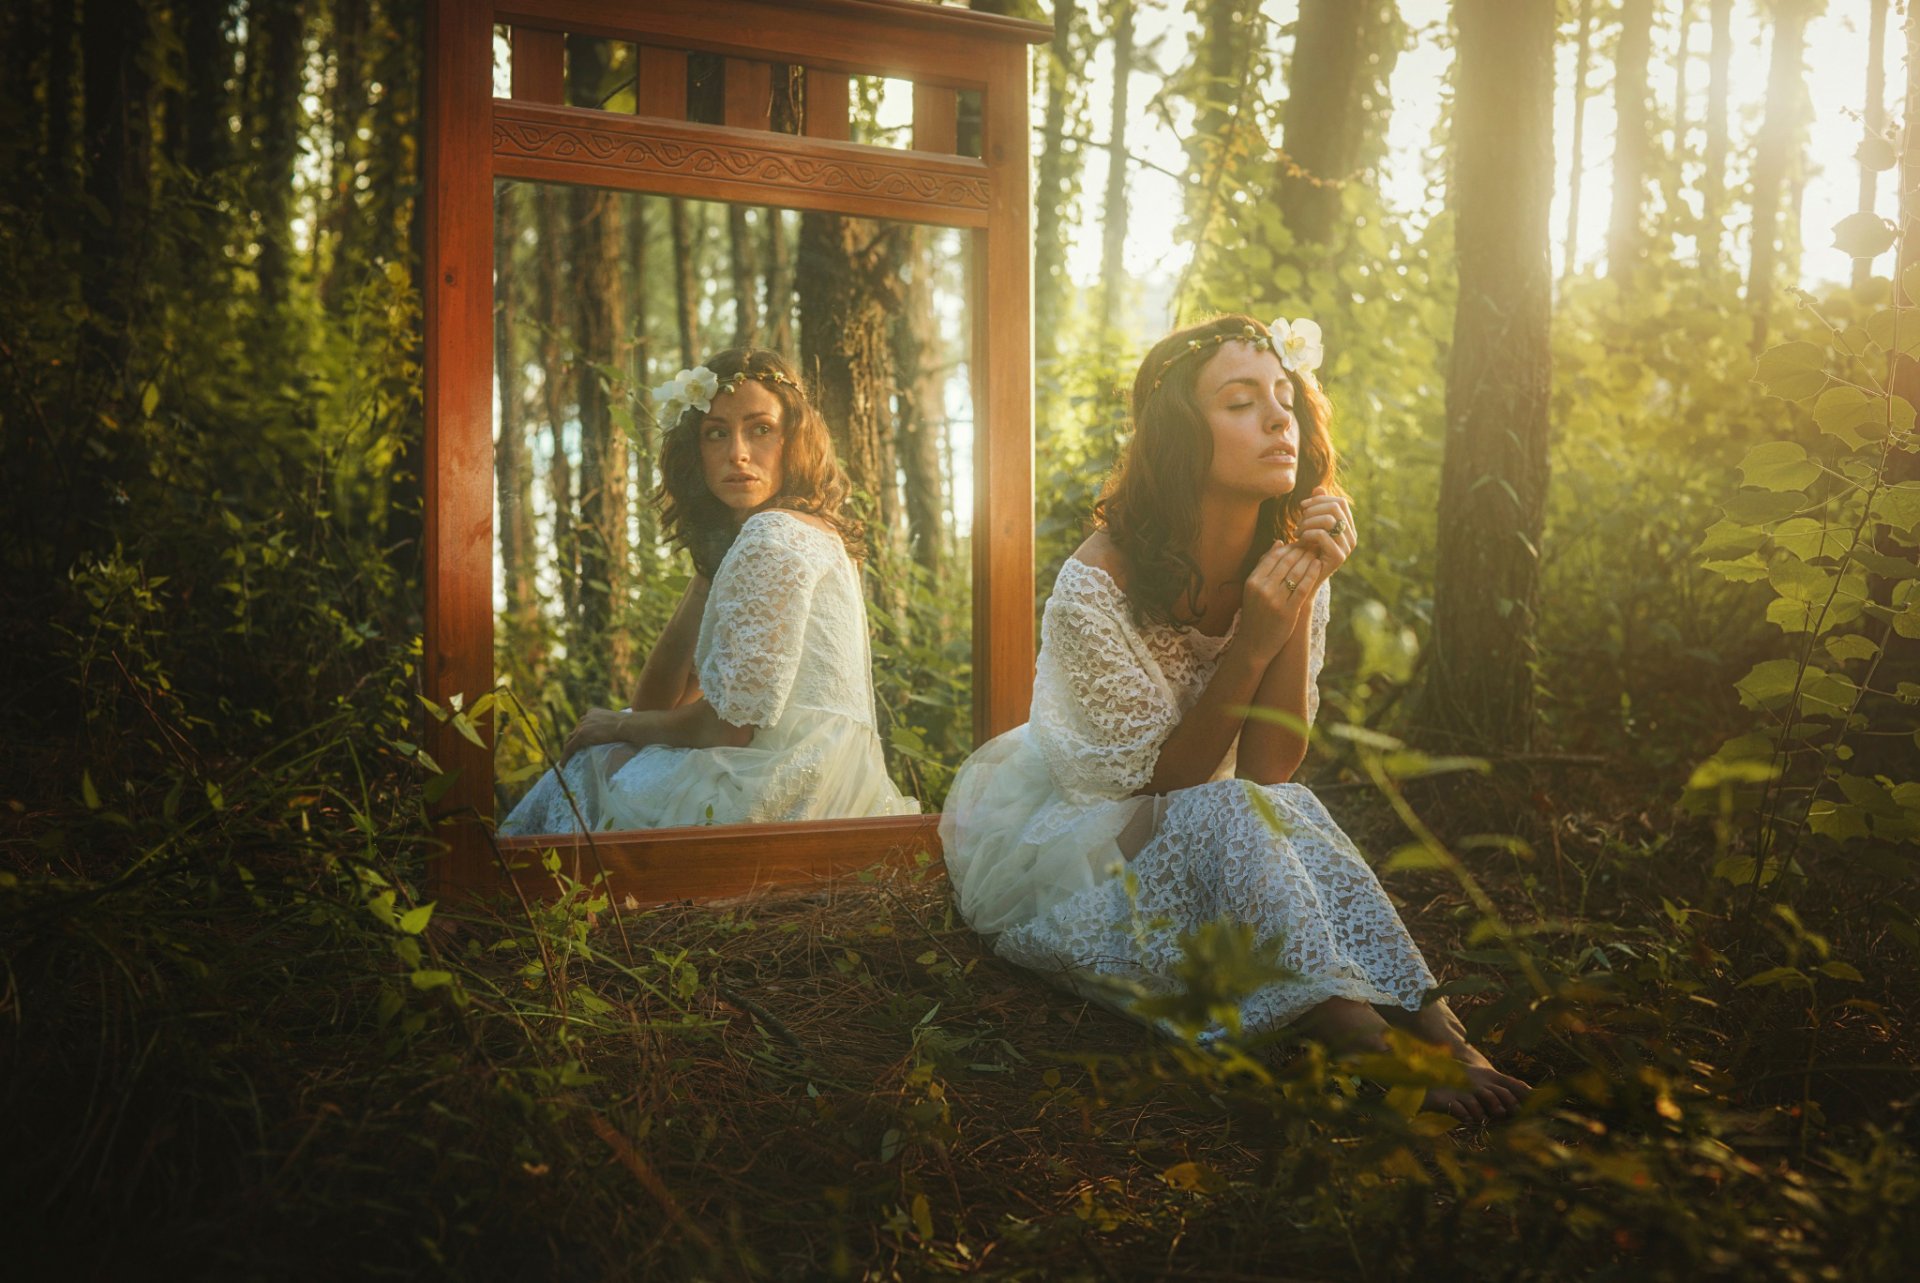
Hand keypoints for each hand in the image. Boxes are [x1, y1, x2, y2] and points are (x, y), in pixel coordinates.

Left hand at [561, 707, 629, 763]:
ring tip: (567, 759)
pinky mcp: (582, 735)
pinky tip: (563, 765)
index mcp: (594, 713)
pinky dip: (566, 756)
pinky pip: (570, 747)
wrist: (628, 725)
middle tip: (574, 752)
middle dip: (574, 741)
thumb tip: (616, 738)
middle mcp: (586, 717)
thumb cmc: (630, 726)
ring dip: (569, 749)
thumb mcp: (617, 724)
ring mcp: (583, 726)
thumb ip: (610, 727)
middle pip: (575, 731)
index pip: (584, 724)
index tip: (582, 741)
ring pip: (571, 739)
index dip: (581, 734)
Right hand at [1239, 539, 1326, 660]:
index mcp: (1252, 581)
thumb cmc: (1255, 614)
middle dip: (1301, 549)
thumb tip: (1279, 542)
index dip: (1288, 546)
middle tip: (1313, 542)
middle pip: (1286, 562)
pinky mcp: (1288, 611)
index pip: (1273, 556)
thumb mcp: (1253, 589)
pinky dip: (1312, 574)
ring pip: (1295, 572)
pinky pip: (1302, 587)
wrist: (1254, 644)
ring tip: (1317, 551)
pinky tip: (1319, 566)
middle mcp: (1262, 589)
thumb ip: (1264, 566)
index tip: (1300, 541)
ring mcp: (1275, 600)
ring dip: (1308, 559)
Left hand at [1294, 487, 1354, 577]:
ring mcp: (1347, 547)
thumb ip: (1316, 508)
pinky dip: (1307, 534)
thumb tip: (1318, 488)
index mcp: (1348, 527)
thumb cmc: (1306, 550)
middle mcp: (1352, 536)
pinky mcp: (1338, 557)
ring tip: (1296, 532)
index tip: (1302, 506)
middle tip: (1298, 522)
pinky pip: (1322, 535)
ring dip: (1307, 522)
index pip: (1339, 502)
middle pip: (1334, 508)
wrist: (1303, 579)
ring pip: (1328, 520)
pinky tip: (1299, 540)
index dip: (1319, 500)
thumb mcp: (1310, 526)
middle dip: (1312, 511)